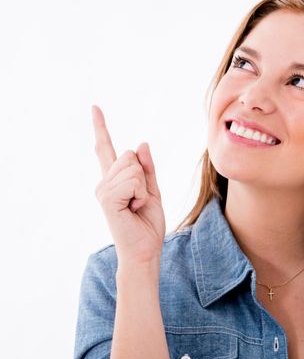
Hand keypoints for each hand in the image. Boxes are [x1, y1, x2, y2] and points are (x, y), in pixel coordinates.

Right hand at [92, 105, 165, 266]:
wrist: (145, 250)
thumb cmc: (147, 224)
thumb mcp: (153, 191)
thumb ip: (147, 168)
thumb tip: (142, 143)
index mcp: (115, 180)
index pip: (106, 149)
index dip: (101, 128)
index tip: (95, 108)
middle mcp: (104, 182)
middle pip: (130, 155)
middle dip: (143, 176)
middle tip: (139, 201)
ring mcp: (103, 189)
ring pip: (133, 167)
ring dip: (143, 188)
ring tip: (136, 206)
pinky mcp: (106, 198)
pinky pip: (133, 180)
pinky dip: (141, 194)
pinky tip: (133, 209)